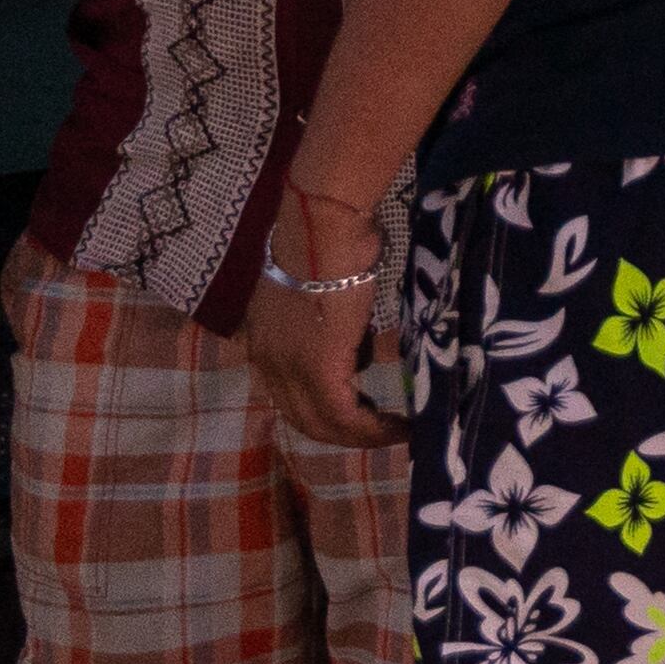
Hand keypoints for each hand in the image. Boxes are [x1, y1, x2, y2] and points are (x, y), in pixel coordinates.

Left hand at [243, 187, 401, 447]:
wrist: (324, 228)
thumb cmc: (329, 242)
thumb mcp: (318, 291)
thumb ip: (326, 322)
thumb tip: (352, 343)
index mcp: (265, 343)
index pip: (289, 395)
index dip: (324, 411)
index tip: (361, 410)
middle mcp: (268, 363)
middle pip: (303, 419)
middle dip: (345, 431)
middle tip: (382, 428)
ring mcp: (290, 369)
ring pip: (322, 425)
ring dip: (362, 434)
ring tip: (395, 429)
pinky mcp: (319, 371)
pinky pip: (345, 417)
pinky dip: (373, 429)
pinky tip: (399, 427)